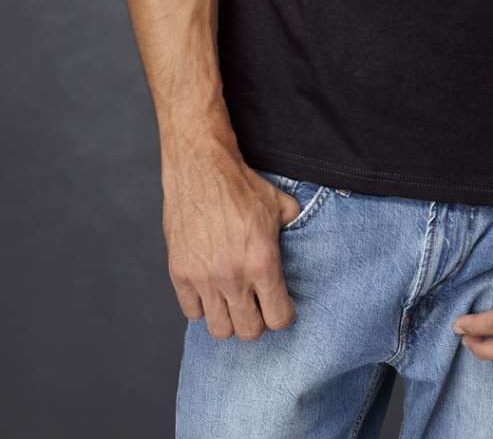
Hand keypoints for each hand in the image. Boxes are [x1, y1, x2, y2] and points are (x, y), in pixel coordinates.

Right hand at [161, 146, 301, 340]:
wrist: (201, 168)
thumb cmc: (240, 185)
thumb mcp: (279, 204)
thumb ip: (294, 226)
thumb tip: (304, 234)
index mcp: (263, 262)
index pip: (279, 318)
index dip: (282, 315)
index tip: (279, 306)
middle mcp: (234, 276)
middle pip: (249, 332)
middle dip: (257, 321)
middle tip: (255, 304)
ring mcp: (204, 278)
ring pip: (220, 330)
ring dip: (229, 318)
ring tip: (232, 301)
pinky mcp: (180, 274)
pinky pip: (192, 313)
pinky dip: (202, 306)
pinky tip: (210, 289)